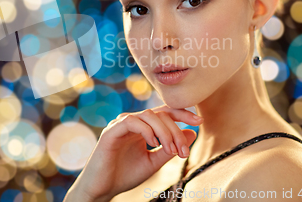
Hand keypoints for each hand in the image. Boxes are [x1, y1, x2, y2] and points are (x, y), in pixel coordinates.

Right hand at [63, 105, 202, 201]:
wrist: (102, 189)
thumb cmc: (125, 175)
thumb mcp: (154, 162)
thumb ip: (170, 147)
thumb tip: (192, 133)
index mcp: (142, 127)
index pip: (164, 113)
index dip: (182, 114)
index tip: (199, 122)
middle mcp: (131, 122)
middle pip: (160, 114)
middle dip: (176, 130)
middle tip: (183, 151)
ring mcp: (120, 124)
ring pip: (148, 115)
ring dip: (164, 131)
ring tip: (171, 149)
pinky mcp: (111, 131)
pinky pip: (131, 121)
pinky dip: (146, 130)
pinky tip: (153, 143)